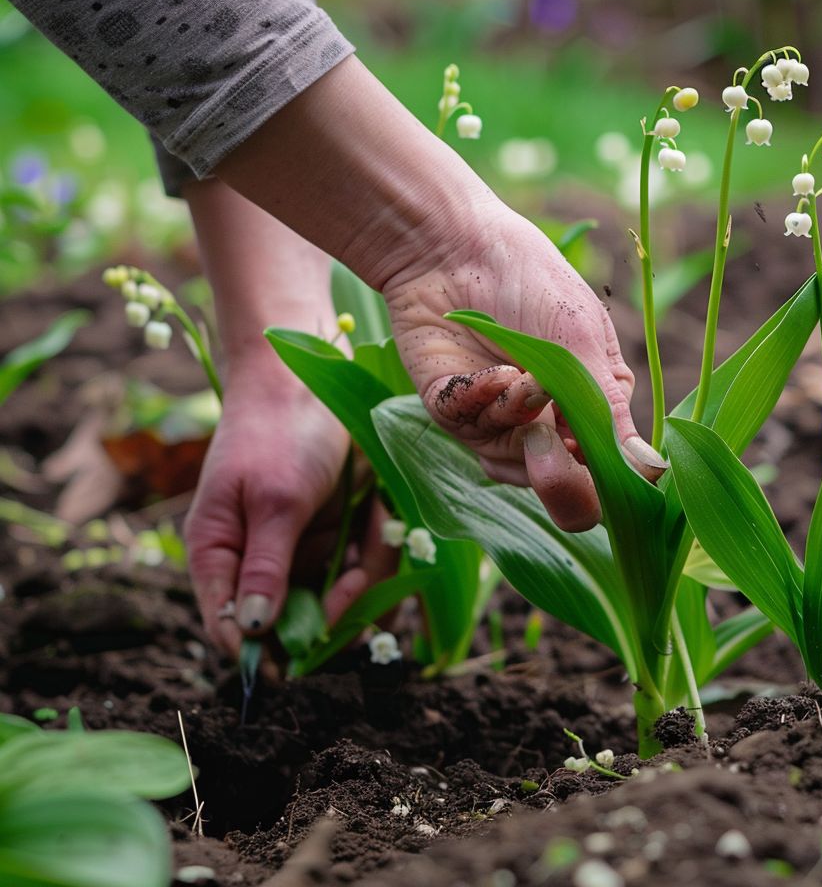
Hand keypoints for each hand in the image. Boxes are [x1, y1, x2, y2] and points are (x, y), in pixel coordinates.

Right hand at [184, 367, 395, 649]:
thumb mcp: (276, 502)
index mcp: (219, 551)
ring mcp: (301, 545)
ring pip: (335, 594)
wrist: (314, 375)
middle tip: (357, 588)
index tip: (293, 665)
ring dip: (364, 573)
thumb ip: (266, 568)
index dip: (258, 650)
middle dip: (331, 610)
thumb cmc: (281, 434)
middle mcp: (258, 558)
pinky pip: (363, 562)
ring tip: (375, 523)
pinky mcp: (337, 531)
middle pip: (291, 619)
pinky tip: (383, 517)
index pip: (227, 622)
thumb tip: (248, 632)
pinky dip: (378, 547)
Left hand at [210, 58, 663, 530]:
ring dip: (515, 420)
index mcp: (591, 405)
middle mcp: (546, 421)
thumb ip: (610, 410)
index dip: (597, 476)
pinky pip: (469, 431)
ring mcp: (497, 419)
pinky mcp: (452, 409)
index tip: (588, 449)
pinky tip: (488, 372)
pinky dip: (481, 403)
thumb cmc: (531, 280)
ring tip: (517, 377)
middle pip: (557, 485)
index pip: (604, 472)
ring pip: (509, 464)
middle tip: (545, 435)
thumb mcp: (581, 342)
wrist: (453, 244)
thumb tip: (654, 472)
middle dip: (553, 470)